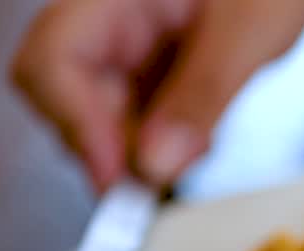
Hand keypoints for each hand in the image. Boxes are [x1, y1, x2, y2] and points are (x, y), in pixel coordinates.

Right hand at [11, 0, 303, 191]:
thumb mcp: (251, 33)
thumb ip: (203, 94)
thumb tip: (154, 166)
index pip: (52, 58)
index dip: (73, 123)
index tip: (115, 176)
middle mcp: (107, 20)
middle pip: (64, 97)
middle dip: (111, 148)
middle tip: (166, 173)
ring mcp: (124, 48)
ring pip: (95, 120)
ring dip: (138, 153)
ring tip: (197, 143)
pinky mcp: (146, 75)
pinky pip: (131, 124)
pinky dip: (158, 147)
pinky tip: (197, 136)